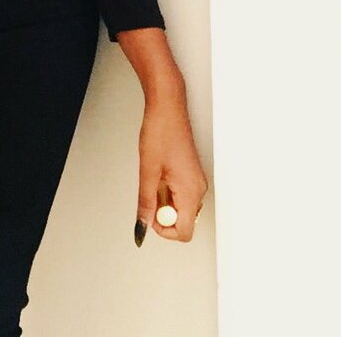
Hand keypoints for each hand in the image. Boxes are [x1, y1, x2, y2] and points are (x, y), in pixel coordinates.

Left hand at [135, 91, 207, 244]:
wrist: (168, 108)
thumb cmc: (160, 132)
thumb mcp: (148, 172)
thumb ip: (145, 204)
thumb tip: (142, 228)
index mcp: (191, 191)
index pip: (184, 232)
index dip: (163, 231)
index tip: (149, 215)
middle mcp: (199, 189)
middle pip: (184, 221)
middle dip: (163, 214)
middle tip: (149, 192)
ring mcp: (197, 181)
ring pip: (182, 208)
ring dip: (165, 202)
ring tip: (154, 177)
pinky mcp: (192, 175)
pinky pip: (182, 195)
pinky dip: (168, 191)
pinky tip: (160, 173)